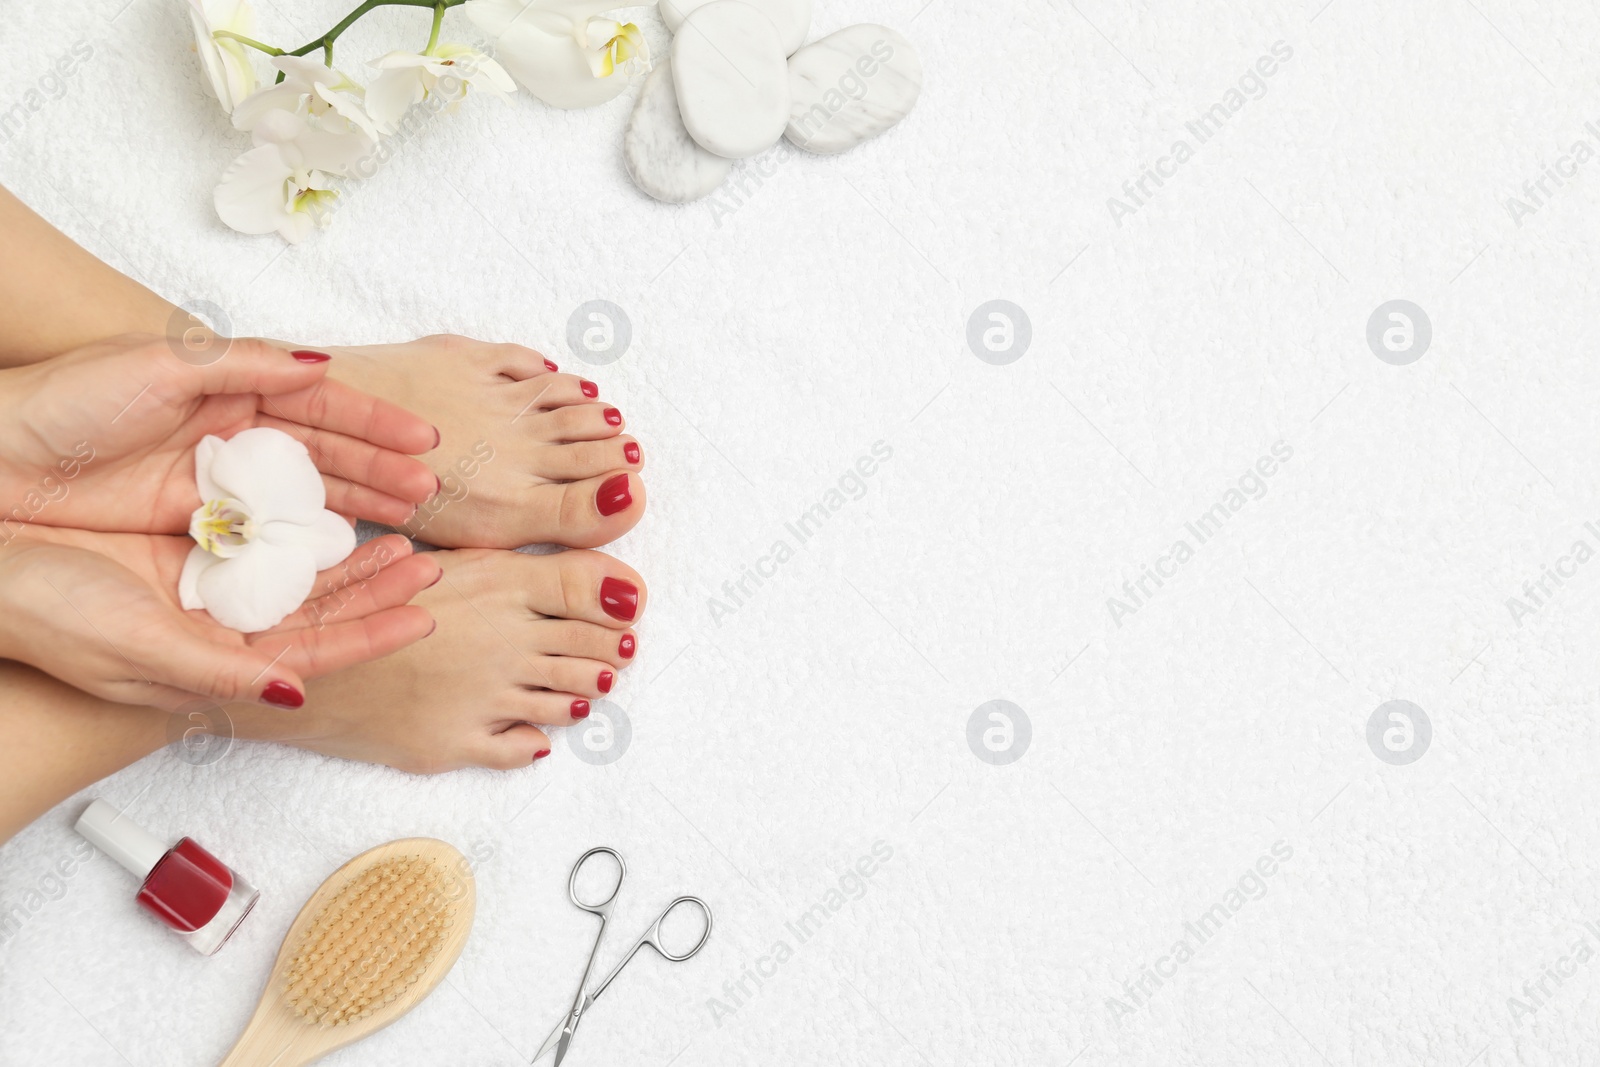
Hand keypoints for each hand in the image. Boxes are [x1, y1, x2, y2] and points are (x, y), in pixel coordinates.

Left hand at [0, 334, 438, 535]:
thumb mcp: (158, 365)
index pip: (320, 406)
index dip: (375, 422)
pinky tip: (346, 555)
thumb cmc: (65, 401)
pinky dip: (308, 551)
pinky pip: (266, 544)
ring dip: (358, 512)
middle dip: (380, 473)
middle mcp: (231, 442)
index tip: (424, 440)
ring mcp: (216, 493)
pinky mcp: (193, 539)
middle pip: (325, 458)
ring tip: (408, 525)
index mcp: (228, 392)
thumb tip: (321, 363)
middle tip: (428, 493)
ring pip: (304, 503)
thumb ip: (244, 364)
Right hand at [0, 526, 439, 709]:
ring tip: (399, 534)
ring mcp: (197, 575)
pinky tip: (331, 505)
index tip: (423, 618)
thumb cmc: (45, 612)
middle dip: (373, 588)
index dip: (368, 635)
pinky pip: (257, 526)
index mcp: (205, 656)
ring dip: (346, 553)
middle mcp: (209, 619)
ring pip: (293, 566)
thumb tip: (294, 694)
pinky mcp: (177, 529)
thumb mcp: (136, 647)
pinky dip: (298, 515)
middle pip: (313, 605)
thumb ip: (219, 673)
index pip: (308, 649)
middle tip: (426, 564)